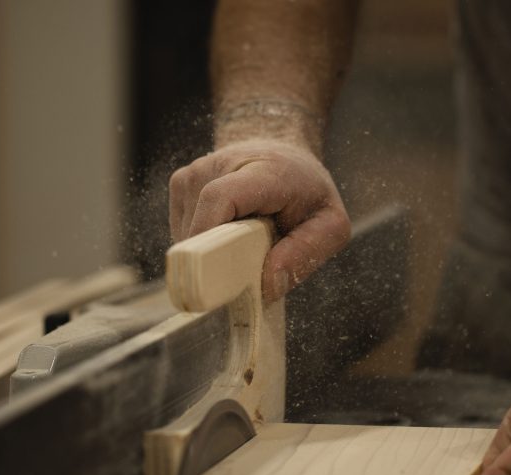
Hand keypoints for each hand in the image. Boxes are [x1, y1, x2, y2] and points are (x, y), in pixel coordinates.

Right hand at [169, 139, 350, 301]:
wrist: (279, 152)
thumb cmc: (305, 190)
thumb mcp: (330, 222)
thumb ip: (306, 253)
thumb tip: (266, 287)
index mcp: (261, 172)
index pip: (219, 198)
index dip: (209, 235)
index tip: (215, 272)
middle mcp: (219, 166)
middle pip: (199, 226)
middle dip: (217, 262)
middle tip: (245, 275)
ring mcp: (194, 173)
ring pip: (188, 237)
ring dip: (211, 253)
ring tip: (241, 245)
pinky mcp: (180, 184)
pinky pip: (183, 232)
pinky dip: (202, 244)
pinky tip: (225, 233)